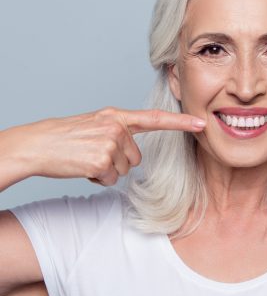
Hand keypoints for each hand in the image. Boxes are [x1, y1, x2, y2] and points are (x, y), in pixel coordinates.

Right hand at [6, 106, 205, 185]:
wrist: (37, 144)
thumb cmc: (66, 137)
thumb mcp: (96, 124)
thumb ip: (119, 130)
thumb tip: (134, 152)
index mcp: (117, 116)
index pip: (155, 119)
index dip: (180, 123)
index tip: (201, 123)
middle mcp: (117, 126)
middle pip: (136, 157)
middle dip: (118, 161)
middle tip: (94, 153)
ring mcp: (110, 143)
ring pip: (124, 170)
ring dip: (107, 171)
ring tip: (86, 158)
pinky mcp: (102, 160)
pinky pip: (111, 179)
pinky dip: (98, 179)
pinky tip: (83, 167)